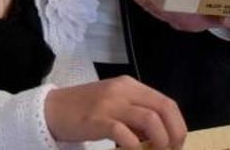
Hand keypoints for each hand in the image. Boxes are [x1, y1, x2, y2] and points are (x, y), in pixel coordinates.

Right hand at [44, 76, 185, 149]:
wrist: (50, 109)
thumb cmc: (84, 110)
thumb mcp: (114, 104)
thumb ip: (135, 114)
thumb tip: (160, 135)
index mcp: (129, 85)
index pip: (167, 103)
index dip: (178, 126)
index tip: (176, 145)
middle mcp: (122, 90)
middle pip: (164, 109)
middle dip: (174, 134)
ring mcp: (109, 103)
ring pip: (150, 119)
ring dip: (159, 141)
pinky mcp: (96, 119)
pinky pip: (124, 133)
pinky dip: (134, 147)